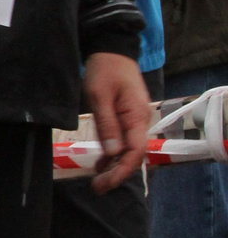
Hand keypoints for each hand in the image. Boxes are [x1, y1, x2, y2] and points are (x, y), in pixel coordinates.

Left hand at [82, 51, 149, 191]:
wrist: (112, 50)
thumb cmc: (105, 70)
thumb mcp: (99, 96)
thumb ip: (107, 124)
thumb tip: (113, 153)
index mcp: (137, 116)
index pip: (135, 151)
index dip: (121, 170)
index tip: (105, 183)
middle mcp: (140, 121)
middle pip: (133, 154)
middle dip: (117, 173)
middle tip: (97, 188)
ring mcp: (134, 119)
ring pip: (128, 150)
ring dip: (114, 166)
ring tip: (97, 181)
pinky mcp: (127, 118)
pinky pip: (123, 141)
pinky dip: (112, 154)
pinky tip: (101, 164)